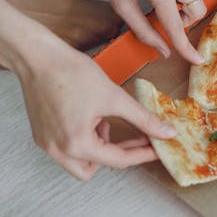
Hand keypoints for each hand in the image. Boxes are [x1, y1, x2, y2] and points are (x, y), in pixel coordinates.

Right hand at [16, 34, 175, 180]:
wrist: (40, 57)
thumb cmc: (72, 73)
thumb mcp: (115, 97)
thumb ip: (143, 118)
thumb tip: (166, 132)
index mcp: (76, 144)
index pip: (118, 160)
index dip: (143, 154)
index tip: (159, 148)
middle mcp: (58, 150)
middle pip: (94, 169)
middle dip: (117, 155)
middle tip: (138, 138)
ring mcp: (47, 144)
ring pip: (80, 161)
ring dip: (100, 147)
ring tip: (108, 122)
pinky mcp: (43, 134)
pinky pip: (68, 148)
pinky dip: (85, 140)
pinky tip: (94, 118)